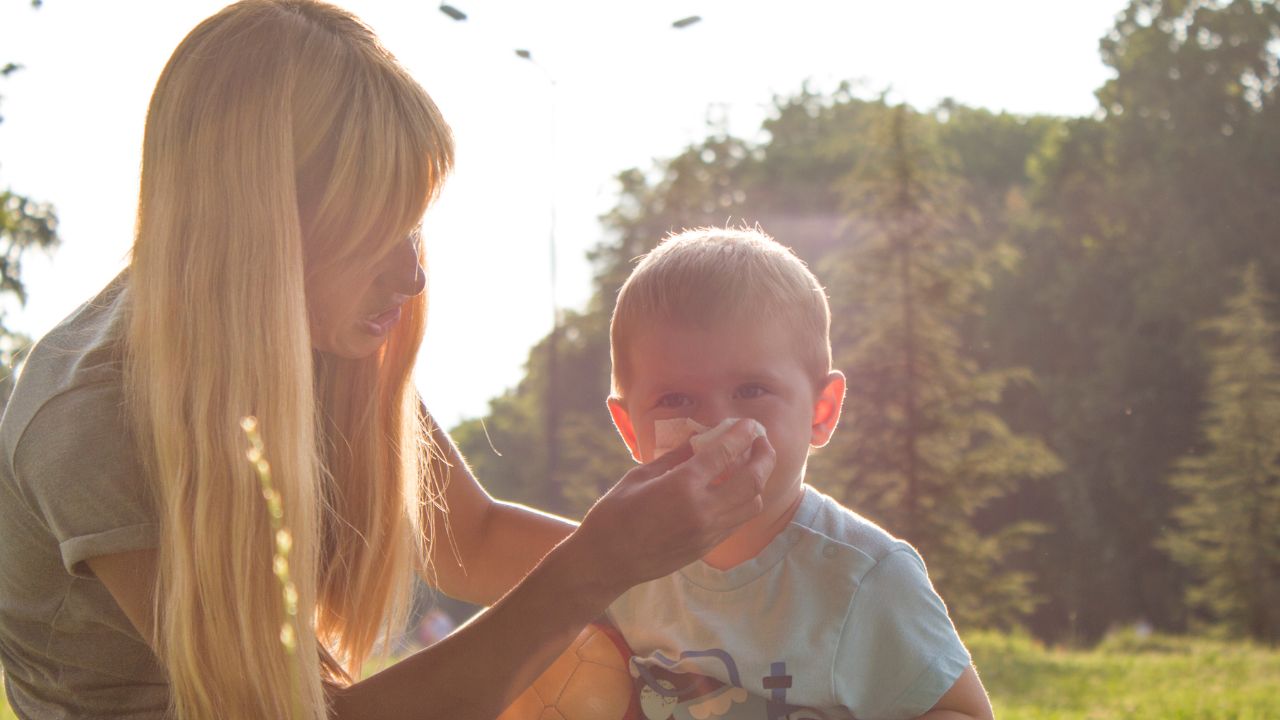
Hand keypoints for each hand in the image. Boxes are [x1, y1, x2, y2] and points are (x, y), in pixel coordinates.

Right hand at [568, 418, 773, 599]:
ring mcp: (708, 532)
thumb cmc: (615, 514)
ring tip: (751, 464)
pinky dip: (745, 500)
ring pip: (753, 504)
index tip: (750, 423)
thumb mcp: (640, 476)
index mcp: (682, 486)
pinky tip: (735, 488)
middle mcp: (702, 510)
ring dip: (759, 480)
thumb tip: (699, 440)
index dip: (742, 434)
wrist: (607, 562)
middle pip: (752, 479)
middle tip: (761, 440)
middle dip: (764, 455)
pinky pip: (738, 520)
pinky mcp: (707, 546)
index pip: (725, 453)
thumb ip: (674, 457)